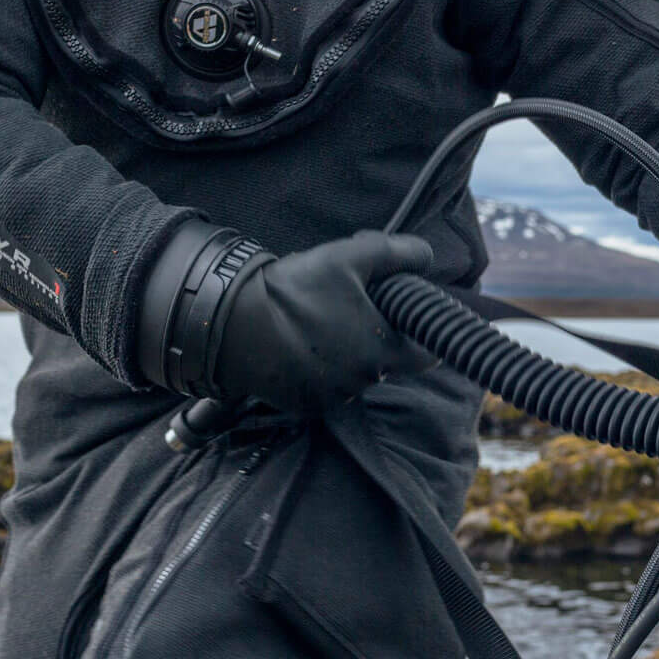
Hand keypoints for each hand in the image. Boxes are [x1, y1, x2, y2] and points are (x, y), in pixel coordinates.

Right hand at [215, 232, 435, 414]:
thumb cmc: (295, 290)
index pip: (426, 353)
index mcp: (382, 351)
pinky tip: (300, 342)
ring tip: (318, 321)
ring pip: (354, 372)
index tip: (406, 314)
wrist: (232, 324)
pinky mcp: (304, 404)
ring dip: (346, 352)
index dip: (421, 331)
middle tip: (350, 305)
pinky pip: (324, 386)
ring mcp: (332, 397)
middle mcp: (361, 382)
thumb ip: (395, 253)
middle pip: (386, 359)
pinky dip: (318, 368)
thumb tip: (426, 255)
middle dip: (376, 334)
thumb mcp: (349, 256)